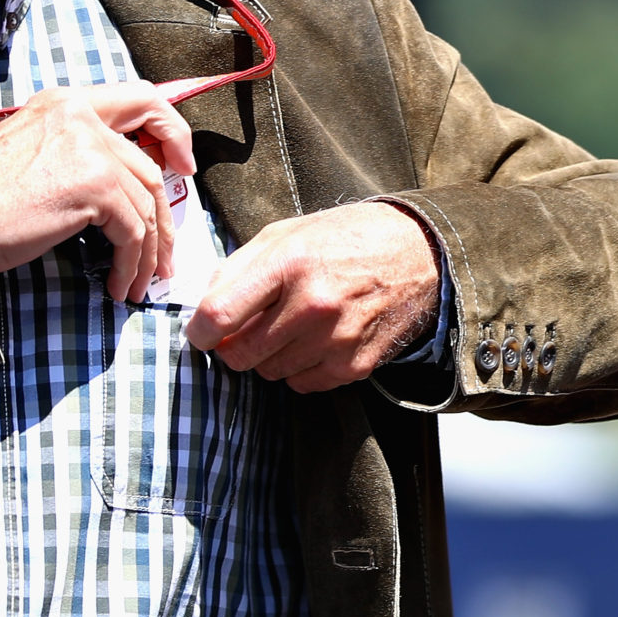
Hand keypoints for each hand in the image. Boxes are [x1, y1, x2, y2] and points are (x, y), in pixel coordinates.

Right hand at [0, 82, 194, 302]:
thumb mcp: (28, 152)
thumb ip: (73, 151)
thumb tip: (121, 185)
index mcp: (63, 103)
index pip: (140, 99)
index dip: (171, 131)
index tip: (181, 167)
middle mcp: (79, 115)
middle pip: (148, 164)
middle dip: (164, 215)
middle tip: (164, 252)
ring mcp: (89, 148)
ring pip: (145, 203)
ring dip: (147, 250)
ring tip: (139, 282)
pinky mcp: (94, 186)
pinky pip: (132, 231)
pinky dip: (130, 264)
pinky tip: (117, 285)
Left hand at [184, 202, 439, 391]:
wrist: (418, 253)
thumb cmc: (343, 238)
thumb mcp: (285, 233)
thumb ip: (237, 267)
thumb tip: (202, 307)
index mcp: (288, 263)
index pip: (220, 314)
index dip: (199, 332)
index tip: (199, 334)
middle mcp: (313, 304)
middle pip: (240, 354)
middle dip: (231, 347)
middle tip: (242, 331)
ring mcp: (337, 339)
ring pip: (269, 372)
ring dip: (267, 356)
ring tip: (287, 327)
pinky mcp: (356, 365)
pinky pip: (301, 384)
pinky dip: (298, 368)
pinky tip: (313, 340)